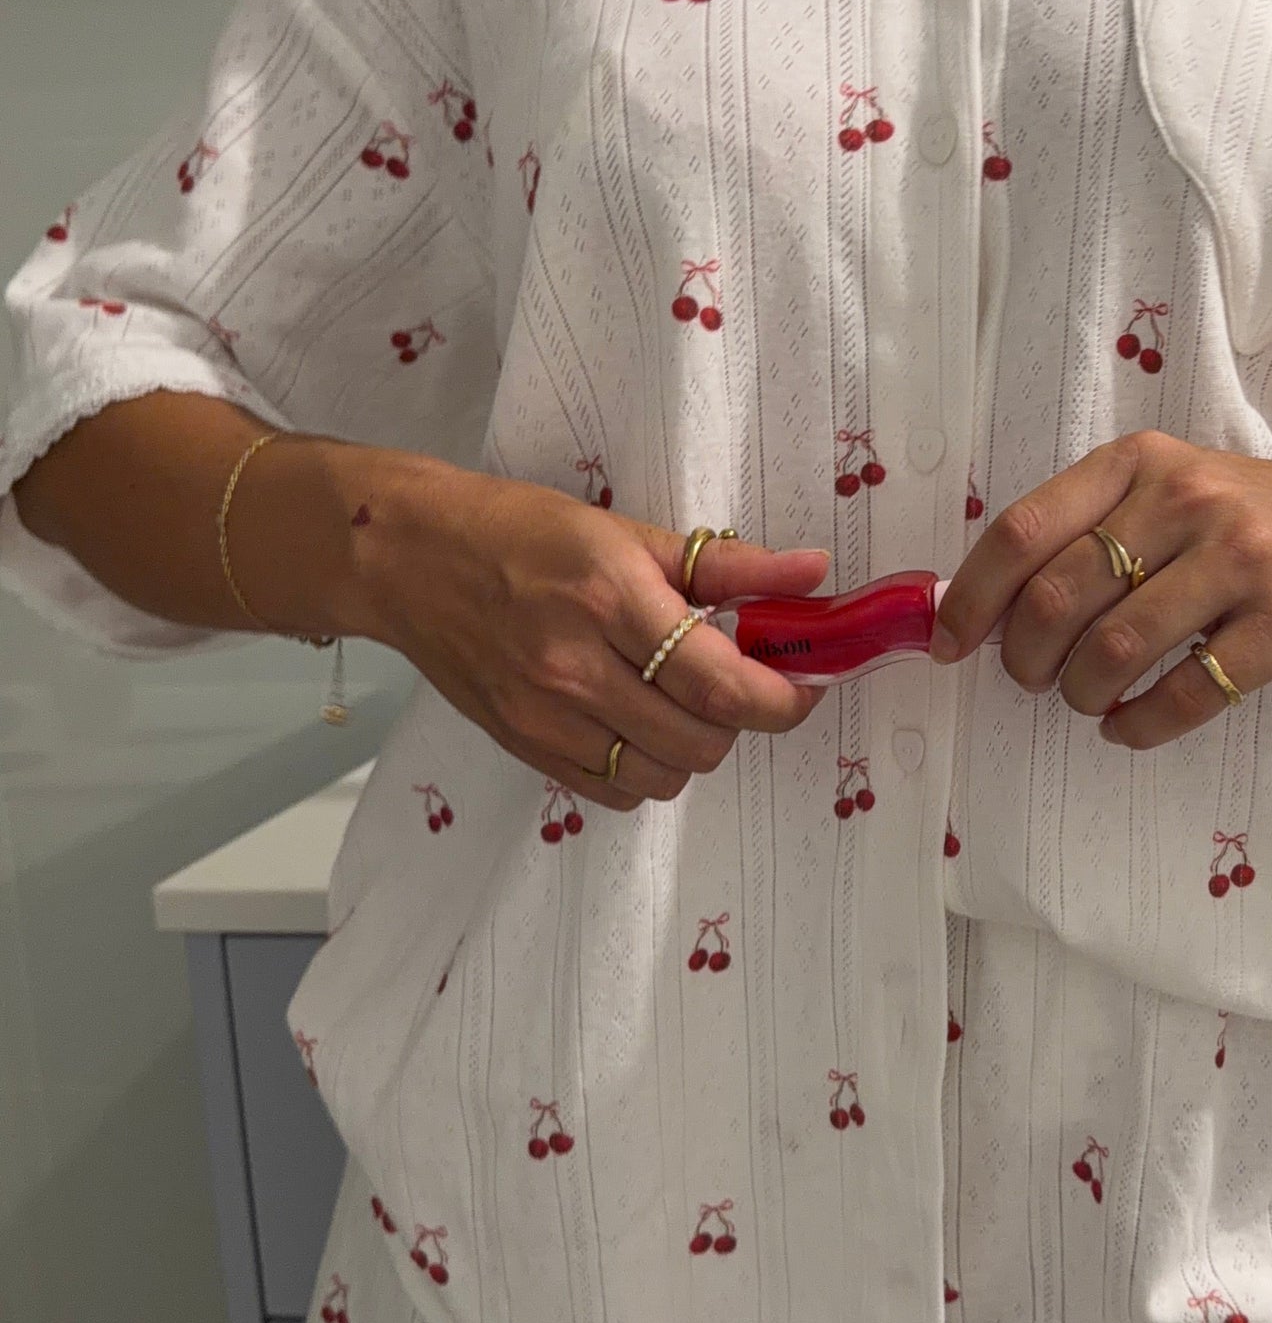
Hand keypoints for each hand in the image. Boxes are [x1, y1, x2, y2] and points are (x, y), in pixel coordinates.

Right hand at [362, 460, 828, 806]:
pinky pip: (615, 791)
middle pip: (701, 741)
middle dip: (740, 719)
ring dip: (694, 748)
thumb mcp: (626, 531)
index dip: (781, 698)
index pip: (720, 681)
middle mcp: (576, 668)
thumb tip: (811, 573)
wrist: (408, 560)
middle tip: (735, 682)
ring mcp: (545, 717)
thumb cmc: (519, 531)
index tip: (803, 685)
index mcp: (609, 600)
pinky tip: (637, 725)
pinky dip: (645, 771)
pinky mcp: (523, 747)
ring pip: (664, 776)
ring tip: (682, 702)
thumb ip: (727, 564)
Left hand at [928, 430, 1271, 749]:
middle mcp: (1187, 502)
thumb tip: (989, 601)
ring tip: (1088, 701)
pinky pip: (1183, 695)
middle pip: (1056, 601)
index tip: (950, 643)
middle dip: (1023, 659)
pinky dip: (1138, 725)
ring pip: (1110, 653)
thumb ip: (1100, 526)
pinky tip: (1132, 725)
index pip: (1023, 530)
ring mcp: (1240, 563)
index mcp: (1144, 464)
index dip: (971, 596)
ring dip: (1079, 696)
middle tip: (1031, 681)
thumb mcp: (1184, 488)